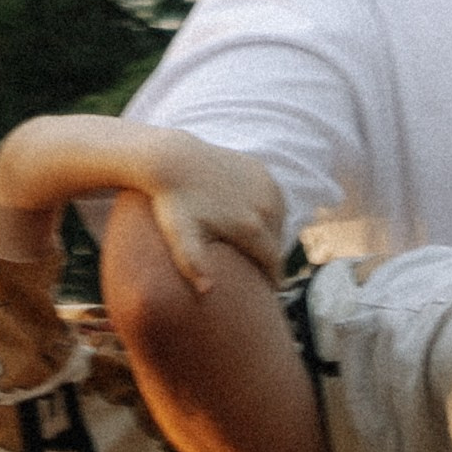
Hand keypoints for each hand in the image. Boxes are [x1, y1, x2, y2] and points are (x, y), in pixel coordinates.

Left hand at [146, 143, 287, 291]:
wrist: (173, 160)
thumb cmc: (174, 202)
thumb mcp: (180, 236)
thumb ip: (193, 265)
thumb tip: (206, 292)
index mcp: (251, 228)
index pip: (273, 263)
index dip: (271, 280)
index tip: (267, 291)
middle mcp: (266, 206)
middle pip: (277, 243)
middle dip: (270, 258)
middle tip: (258, 270)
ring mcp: (266, 185)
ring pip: (278, 220)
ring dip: (270, 234)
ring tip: (255, 247)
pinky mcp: (261, 170)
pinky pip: (273, 199)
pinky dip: (267, 210)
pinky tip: (251, 218)